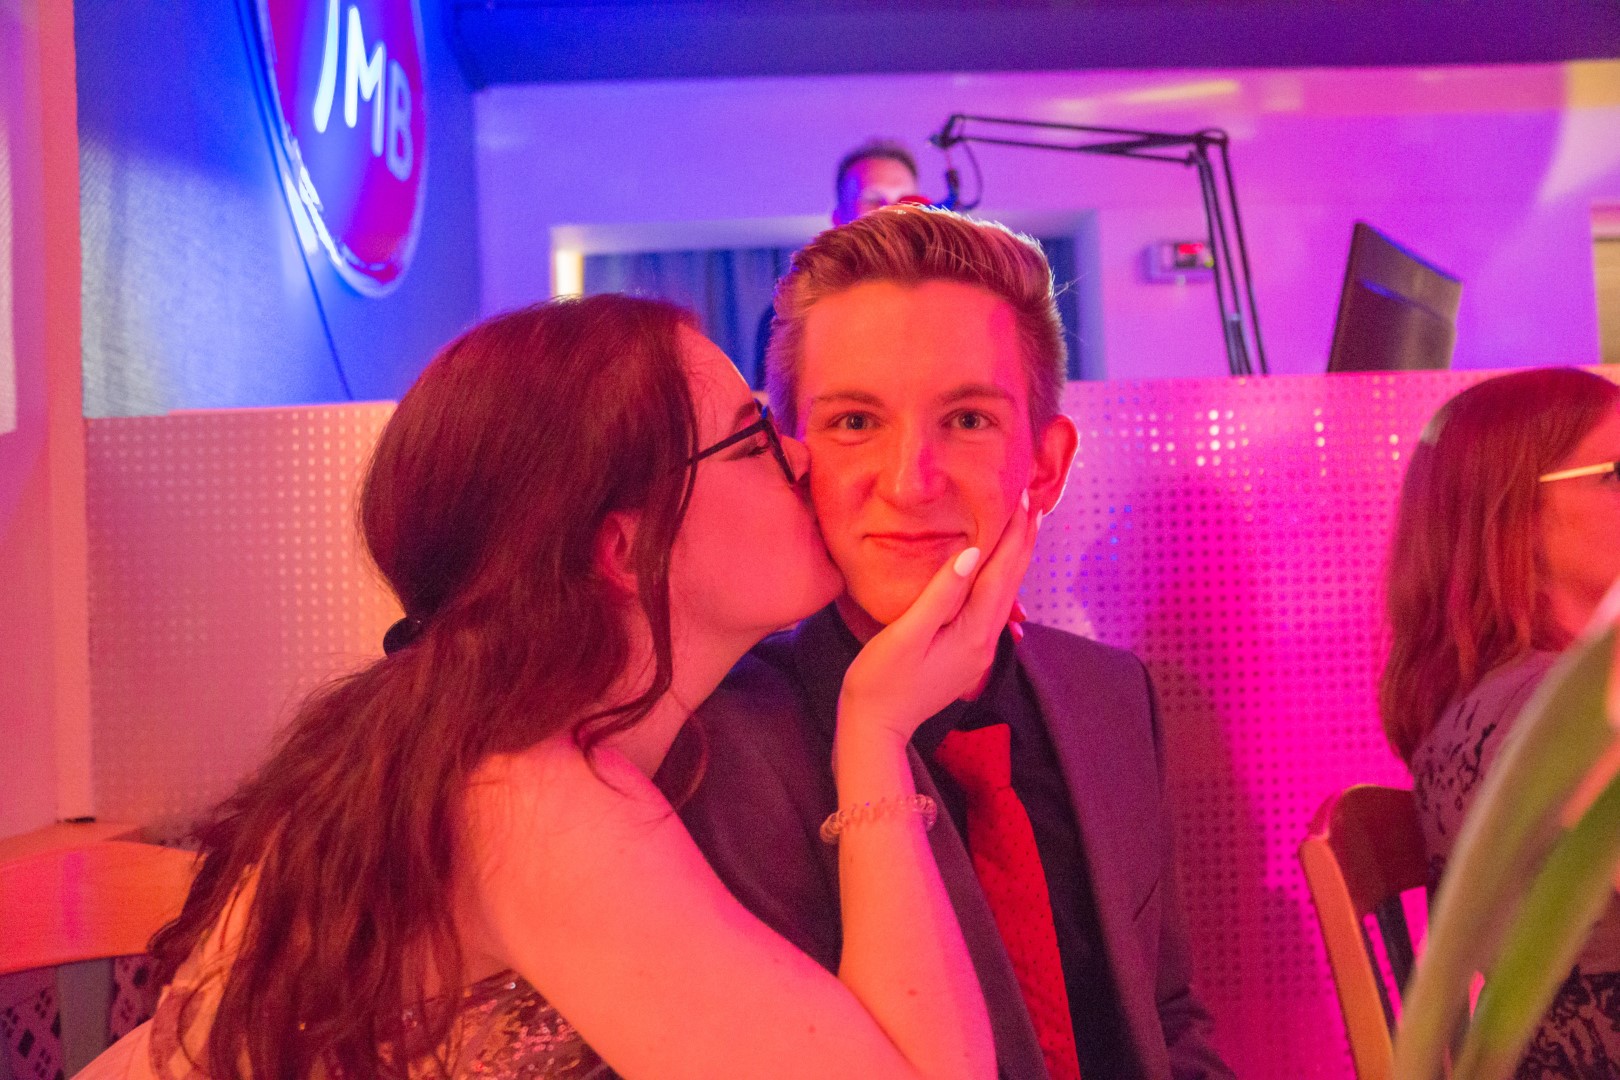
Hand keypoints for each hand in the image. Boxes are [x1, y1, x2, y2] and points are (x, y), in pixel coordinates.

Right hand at [838, 492, 1040, 744]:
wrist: (875, 727)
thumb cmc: (880, 679)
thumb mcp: (906, 633)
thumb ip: (941, 593)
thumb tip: (972, 553)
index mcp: (973, 632)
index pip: (1001, 573)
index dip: (1014, 534)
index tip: (1026, 500)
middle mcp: (984, 642)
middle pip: (1010, 583)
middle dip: (1023, 542)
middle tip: (1035, 502)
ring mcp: (978, 651)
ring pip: (1004, 596)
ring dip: (1014, 560)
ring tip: (1024, 529)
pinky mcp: (966, 655)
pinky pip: (991, 608)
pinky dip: (999, 581)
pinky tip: (995, 571)